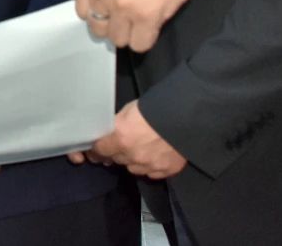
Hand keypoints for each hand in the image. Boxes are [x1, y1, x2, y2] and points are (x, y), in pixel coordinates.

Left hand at [71, 100, 186, 178]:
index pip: (99, 150)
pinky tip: (154, 155)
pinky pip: (151, 172)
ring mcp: (150, 166)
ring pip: (132, 168)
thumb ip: (116, 125)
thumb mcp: (128, 111)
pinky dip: (150, 166)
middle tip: (121, 144)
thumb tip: (109, 134)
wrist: (187, 116)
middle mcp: (133, 155)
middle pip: (116, 159)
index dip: (96, 149)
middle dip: (115, 153)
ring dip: (132, 160)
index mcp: (120, 138)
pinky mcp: (166, 171)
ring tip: (140, 148)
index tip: (95, 149)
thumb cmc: (154, 108)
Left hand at [75, 0, 204, 51]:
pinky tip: (152, 27)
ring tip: (141, 23)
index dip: (98, 14)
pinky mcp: (147, 16)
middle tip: (126, 20)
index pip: (82, 10)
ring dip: (130, 34)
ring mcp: (123, 5)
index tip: (108, 14)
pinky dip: (146, 40)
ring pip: (118, 39)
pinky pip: (140, 44)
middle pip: (97, 27)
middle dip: (112, 26)